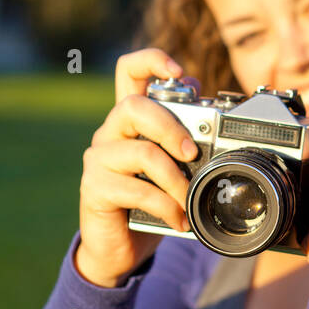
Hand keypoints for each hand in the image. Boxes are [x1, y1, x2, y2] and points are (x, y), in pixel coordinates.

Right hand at [74, 48, 200, 287]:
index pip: (129, 71)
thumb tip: (214, 110)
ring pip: (141, 151)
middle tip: (192, 153)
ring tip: (189, 198)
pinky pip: (137, 190)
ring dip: (175, 178)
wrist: (119, 247)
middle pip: (134, 107)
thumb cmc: (151, 201)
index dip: (152, 61)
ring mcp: (98, 159)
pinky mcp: (94, 188)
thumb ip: (185, 137)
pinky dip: (166, 207)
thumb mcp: (173, 166)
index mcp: (130, 119)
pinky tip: (178, 219)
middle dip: (171, 127)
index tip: (178, 71)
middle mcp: (110, 132)